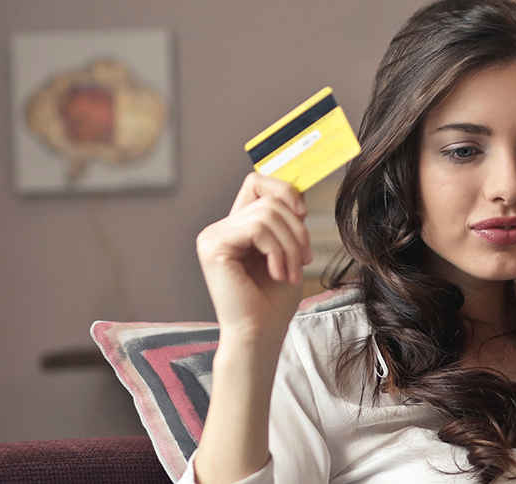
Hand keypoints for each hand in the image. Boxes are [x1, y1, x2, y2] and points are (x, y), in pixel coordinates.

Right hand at [196, 172, 312, 339]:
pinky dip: (277, 251)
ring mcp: (212, 236)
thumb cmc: (273, 301)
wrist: (259, 334)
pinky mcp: (213, 247)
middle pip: (269, 200)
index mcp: (236, 227)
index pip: (257, 182)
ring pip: (267, 214)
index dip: (284, 190)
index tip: (303, 215)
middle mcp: (219, 229)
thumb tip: (300, 190)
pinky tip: (278, 274)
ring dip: (290, 245)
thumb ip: (287, 220)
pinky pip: (257, 229)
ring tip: (290, 272)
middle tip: (303, 261)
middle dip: (296, 231)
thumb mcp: (288, 250)